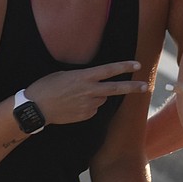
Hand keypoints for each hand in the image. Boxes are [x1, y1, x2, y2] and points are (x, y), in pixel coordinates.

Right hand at [27, 61, 148, 126]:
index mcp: (84, 77)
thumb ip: (83, 77)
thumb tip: (95, 82)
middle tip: (146, 86)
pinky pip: (93, 109)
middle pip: (116, 89)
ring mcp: (89, 105)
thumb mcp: (64, 74)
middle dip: (132, 87)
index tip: (137, 65)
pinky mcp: (86, 116)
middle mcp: (89, 91)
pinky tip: (73, 105)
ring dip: (95, 97)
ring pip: (101, 99)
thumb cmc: (47, 86)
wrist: (36, 108)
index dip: (124, 67)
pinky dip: (88, 106)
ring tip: (75, 96)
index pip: (109, 70)